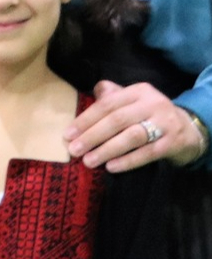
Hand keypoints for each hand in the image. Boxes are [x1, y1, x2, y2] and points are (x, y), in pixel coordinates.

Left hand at [64, 80, 205, 170]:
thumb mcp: (134, 100)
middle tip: (74, 150)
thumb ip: (112, 96)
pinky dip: (128, 160)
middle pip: (117, 120)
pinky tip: (111, 167)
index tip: (68, 134)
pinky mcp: (173, 142)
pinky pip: (148, 152)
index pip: (107, 104)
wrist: (189, 129)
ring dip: (107, 149)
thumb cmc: (150, 115)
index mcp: (138, 91)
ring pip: (132, 136)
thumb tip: (91, 93)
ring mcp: (165, 123)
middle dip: (92, 136)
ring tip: (89, 161)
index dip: (86, 119)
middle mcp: (152, 104)